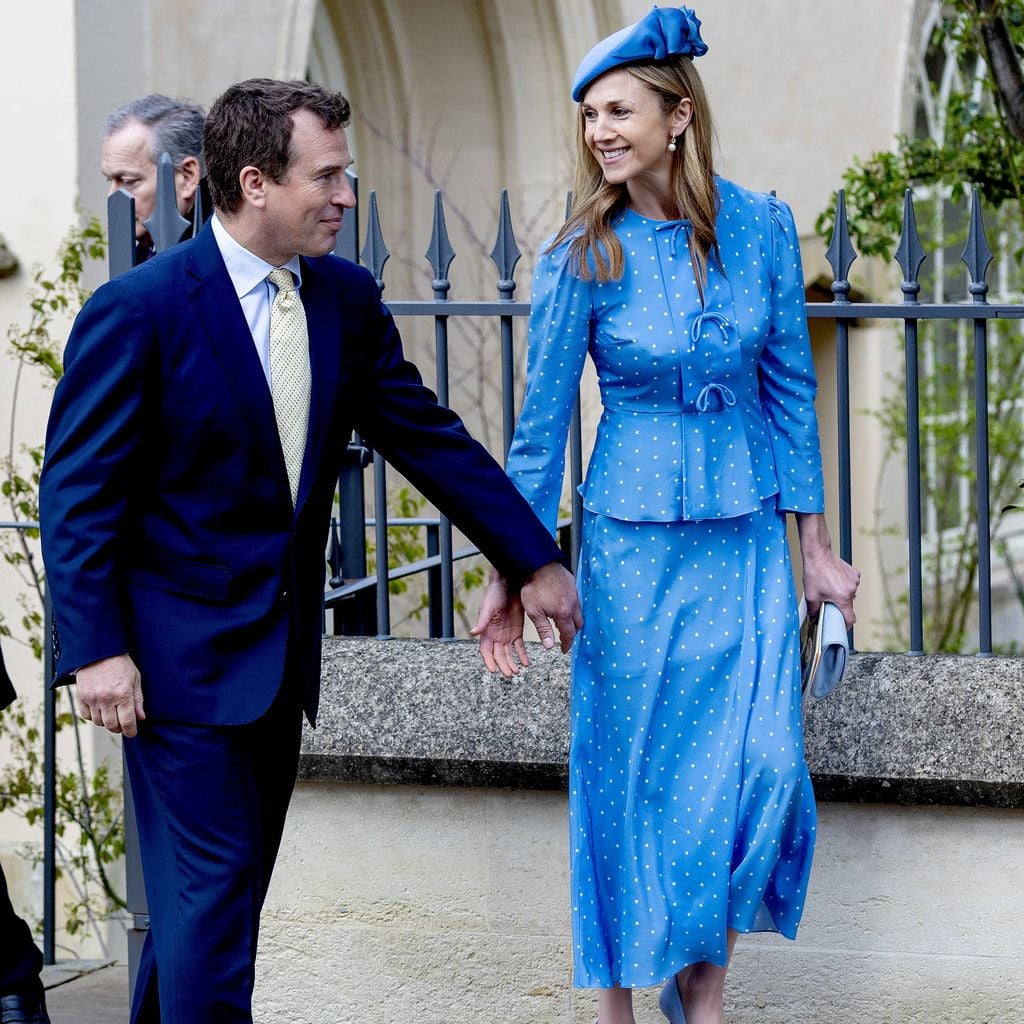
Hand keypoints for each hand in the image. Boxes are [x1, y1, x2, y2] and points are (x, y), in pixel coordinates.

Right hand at [75, 653, 144, 736]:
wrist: (100, 651)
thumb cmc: (120, 663)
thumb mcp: (135, 679)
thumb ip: (138, 699)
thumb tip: (140, 717)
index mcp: (123, 694)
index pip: (127, 721)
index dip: (130, 730)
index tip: (132, 733)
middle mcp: (106, 698)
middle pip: (112, 725)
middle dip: (119, 728)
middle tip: (123, 725)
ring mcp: (92, 698)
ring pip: (99, 722)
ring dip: (106, 722)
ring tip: (112, 715)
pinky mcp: (81, 697)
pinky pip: (86, 715)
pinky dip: (93, 717)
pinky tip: (100, 711)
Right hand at [471, 571, 527, 677]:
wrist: (510, 584)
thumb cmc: (496, 593)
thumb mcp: (488, 607)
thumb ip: (482, 621)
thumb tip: (473, 633)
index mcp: (486, 631)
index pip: (486, 651)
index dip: (489, 661)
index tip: (494, 671)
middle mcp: (495, 635)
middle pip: (498, 655)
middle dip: (503, 665)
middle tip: (510, 674)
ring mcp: (506, 634)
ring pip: (508, 653)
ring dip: (512, 663)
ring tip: (517, 671)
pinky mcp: (517, 631)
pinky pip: (519, 646)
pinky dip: (522, 655)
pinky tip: (526, 662)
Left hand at [520, 561, 582, 653]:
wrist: (537, 563)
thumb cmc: (533, 586)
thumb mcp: (534, 611)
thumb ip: (543, 629)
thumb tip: (550, 646)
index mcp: (564, 613)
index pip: (569, 634)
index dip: (567, 644)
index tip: (564, 649)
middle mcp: (573, 604)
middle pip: (578, 624)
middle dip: (572, 633)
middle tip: (565, 638)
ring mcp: (574, 594)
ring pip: (578, 612)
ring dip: (573, 620)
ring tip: (565, 624)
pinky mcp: (572, 585)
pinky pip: (577, 600)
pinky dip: (573, 608)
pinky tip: (565, 606)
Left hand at [796, 513, 860, 627]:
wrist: (818, 553)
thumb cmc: (814, 572)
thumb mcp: (811, 596)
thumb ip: (813, 611)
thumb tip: (814, 619)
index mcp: (843, 598)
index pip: (850, 618)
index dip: (846, 625)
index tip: (841, 627)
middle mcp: (852, 590)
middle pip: (849, 605)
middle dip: (840, 607)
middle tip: (829, 604)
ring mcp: (855, 581)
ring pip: (850, 594)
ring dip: (841, 595)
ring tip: (829, 589)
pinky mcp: (854, 573)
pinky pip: (851, 584)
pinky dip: (844, 585)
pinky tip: (834, 580)